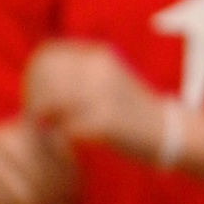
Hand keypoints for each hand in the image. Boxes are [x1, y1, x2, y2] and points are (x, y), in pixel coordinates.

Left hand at [23, 40, 168, 160]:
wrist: (169, 131)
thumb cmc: (130, 110)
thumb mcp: (104, 80)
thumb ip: (74, 75)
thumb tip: (35, 78)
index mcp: (97, 56)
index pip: (46, 56)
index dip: (34, 78)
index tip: (37, 99)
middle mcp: (98, 69)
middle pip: (43, 78)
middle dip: (34, 100)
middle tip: (38, 120)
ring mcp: (103, 94)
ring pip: (49, 103)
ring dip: (42, 122)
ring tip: (47, 134)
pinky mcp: (106, 121)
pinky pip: (64, 129)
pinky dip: (58, 140)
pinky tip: (63, 146)